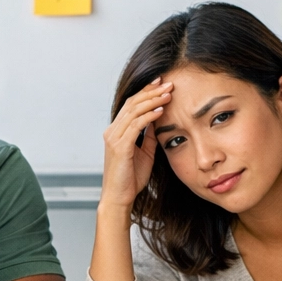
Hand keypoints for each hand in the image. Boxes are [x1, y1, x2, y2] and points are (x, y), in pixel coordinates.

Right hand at [99, 79, 168, 212]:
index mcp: (117, 131)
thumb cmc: (130, 179)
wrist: (119, 198)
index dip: (146, 92)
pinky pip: (135, 125)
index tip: (161, 83)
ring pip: (134, 110)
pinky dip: (149, 116)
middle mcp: (112, 131)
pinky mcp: (120, 146)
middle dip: (151, 91)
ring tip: (168, 93)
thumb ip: (149, 137)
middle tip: (168, 83)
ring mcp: (114, 138)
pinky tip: (161, 111)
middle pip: (132, 103)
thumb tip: (158, 123)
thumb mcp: (144, 154)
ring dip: (153, 100)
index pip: (131, 105)